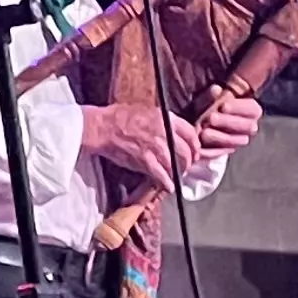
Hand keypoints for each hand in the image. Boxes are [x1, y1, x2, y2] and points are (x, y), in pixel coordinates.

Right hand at [80, 103, 202, 178]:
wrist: (102, 127)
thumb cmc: (118, 117)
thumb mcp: (145, 110)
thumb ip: (160, 120)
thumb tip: (170, 129)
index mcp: (165, 118)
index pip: (190, 132)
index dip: (195, 144)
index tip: (195, 150)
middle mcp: (164, 133)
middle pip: (186, 151)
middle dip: (189, 161)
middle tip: (187, 166)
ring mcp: (156, 148)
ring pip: (176, 164)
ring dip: (178, 173)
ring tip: (177, 176)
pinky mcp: (146, 161)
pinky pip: (162, 175)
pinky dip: (167, 182)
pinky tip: (169, 186)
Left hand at [188, 92, 264, 162]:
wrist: (199, 116)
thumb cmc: (210, 102)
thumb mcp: (210, 96)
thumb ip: (213, 94)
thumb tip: (215, 90)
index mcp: (251, 109)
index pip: (253, 109)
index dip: (239, 108)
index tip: (223, 106)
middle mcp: (249, 126)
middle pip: (248, 127)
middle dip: (229, 122)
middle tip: (212, 118)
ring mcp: (239, 140)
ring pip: (236, 141)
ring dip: (220, 138)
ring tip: (204, 133)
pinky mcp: (225, 151)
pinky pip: (222, 154)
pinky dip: (210, 152)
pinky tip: (200, 148)